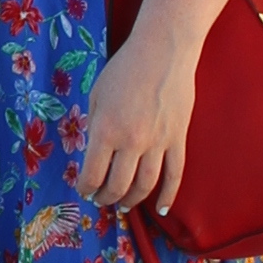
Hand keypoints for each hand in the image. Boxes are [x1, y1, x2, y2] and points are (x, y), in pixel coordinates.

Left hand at [78, 32, 198, 215]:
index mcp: (106, 130)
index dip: (86, 188)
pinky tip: (162, 210)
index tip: (84, 190)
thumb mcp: (97, 95)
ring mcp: (158, 143)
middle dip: (106, 198)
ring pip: (145, 186)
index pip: (92, 174)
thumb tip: (95, 153)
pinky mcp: (178, 140)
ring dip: (132, 201)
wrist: (163, 52)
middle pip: (118, 187)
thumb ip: (95, 126)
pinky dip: (169, 196)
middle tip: (102, 200)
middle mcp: (132, 142)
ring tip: (123, 205)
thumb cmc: (124, 69)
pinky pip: (175, 176)